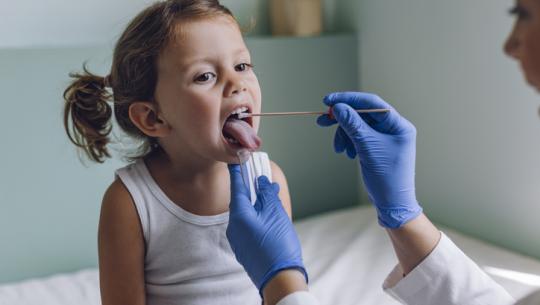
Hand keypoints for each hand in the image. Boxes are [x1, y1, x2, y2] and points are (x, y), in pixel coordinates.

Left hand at [226, 164, 306, 293]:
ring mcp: (237, 240)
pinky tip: (269, 217)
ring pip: (245, 215)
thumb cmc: (279, 245)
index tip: (235, 160)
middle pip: (241, 201)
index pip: (236, 187)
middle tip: (260, 178)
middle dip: (251, 190)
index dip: (238, 172)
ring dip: (256, 205)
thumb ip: (267, 195)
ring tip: (270, 198)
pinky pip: (248, 227)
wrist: (279, 279)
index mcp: (239, 215)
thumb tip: (262, 182)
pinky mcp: (244, 249)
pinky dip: (257, 218)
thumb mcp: (276, 214)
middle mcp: (234, 227)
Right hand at [317, 92, 421, 227]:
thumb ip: (353, 125)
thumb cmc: (387, 177)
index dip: (349, 99)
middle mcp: (393, 128)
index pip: (372, 103)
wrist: (392, 203)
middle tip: (323, 121)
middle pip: (363, 114)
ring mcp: (385, 138)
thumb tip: (339, 107)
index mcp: (398, 125)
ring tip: (339, 149)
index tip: (328, 101)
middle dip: (343, 119)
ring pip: (358, 126)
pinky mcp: (377, 146)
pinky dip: (349, 142)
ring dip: (344, 134)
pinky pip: (358, 137)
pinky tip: (347, 153)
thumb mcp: (367, 148)